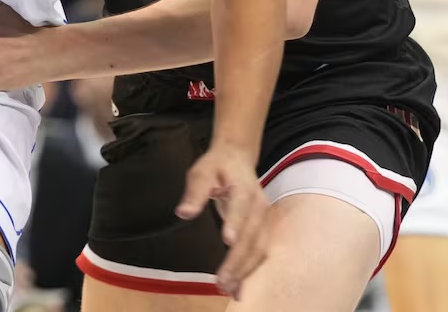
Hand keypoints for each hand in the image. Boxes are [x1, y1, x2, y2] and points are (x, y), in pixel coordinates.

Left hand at [176, 144, 268, 298]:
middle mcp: (258, 206)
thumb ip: (194, 192)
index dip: (236, 223)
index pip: (241, 207)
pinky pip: (258, 252)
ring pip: (258, 249)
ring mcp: (263, 219)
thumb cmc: (217, 166)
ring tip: (228, 289)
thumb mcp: (201, 172)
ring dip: (245, 270)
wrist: (237, 159)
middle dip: (238, 260)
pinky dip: (249, 270)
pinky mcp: (262, 229)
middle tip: (222, 281)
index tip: (228, 240)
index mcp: (243, 189)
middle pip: (251, 236)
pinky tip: (238, 287)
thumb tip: (184, 213)